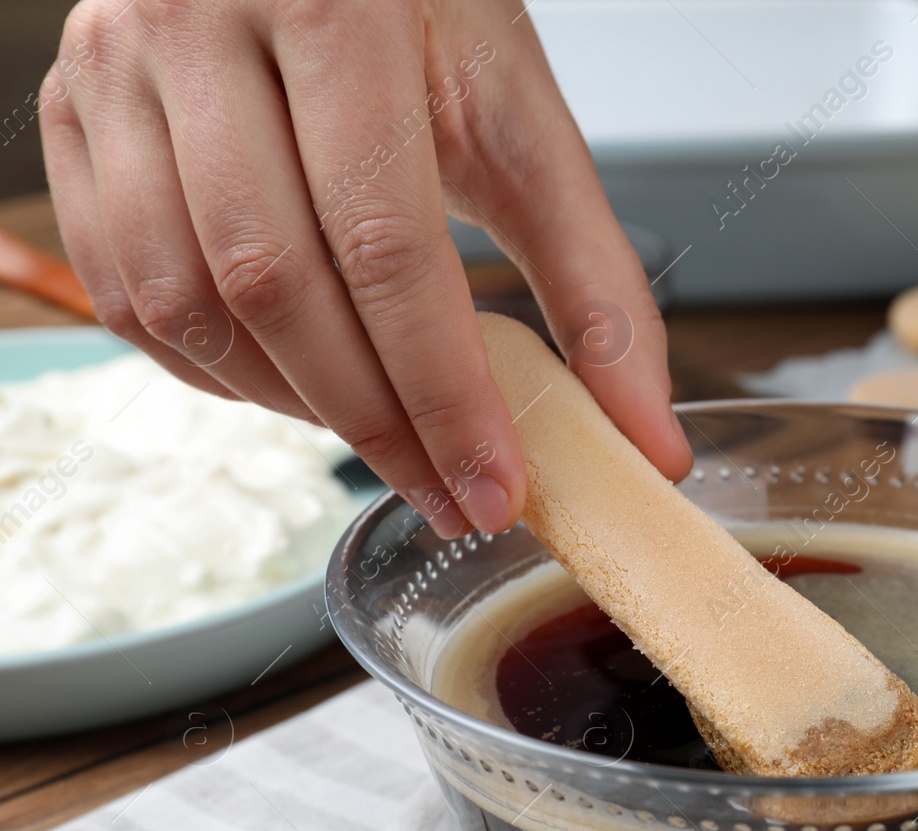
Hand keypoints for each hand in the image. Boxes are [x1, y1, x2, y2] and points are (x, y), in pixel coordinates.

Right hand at [41, 0, 691, 537]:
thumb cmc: (419, 5)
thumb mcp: (520, 116)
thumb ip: (592, 275)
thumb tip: (645, 431)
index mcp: (333, 8)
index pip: (384, 246)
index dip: (442, 392)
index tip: (493, 485)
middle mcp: (197, 25)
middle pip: (276, 284)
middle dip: (376, 422)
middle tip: (451, 494)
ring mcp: (114, 71)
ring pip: (184, 299)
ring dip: (292, 405)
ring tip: (384, 440)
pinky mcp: (72, 116)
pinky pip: (121, 287)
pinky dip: (212, 369)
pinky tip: (293, 389)